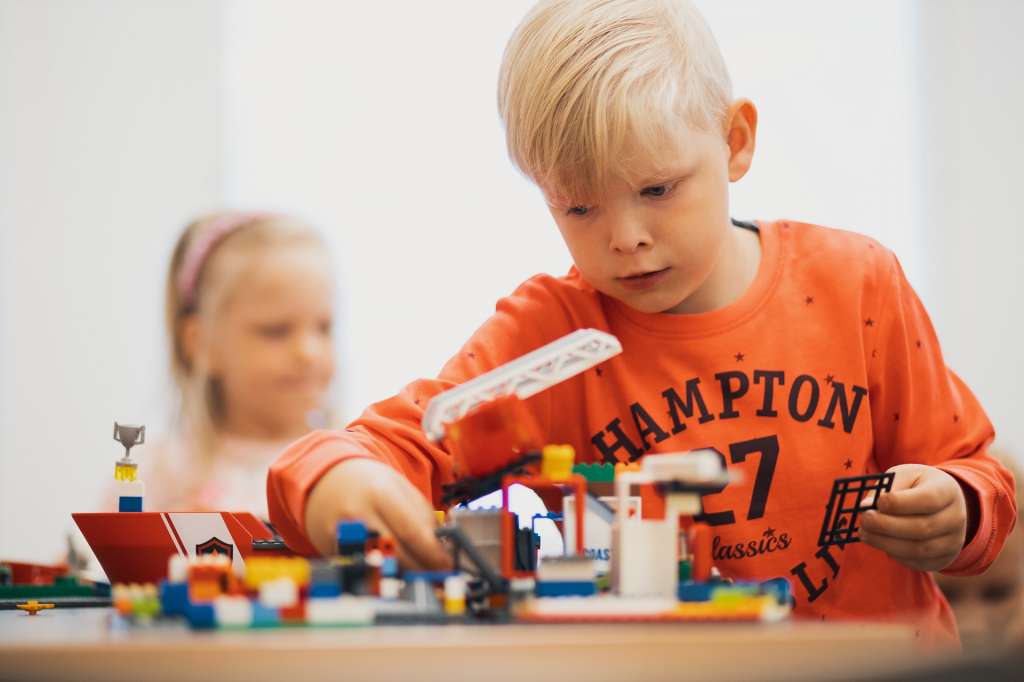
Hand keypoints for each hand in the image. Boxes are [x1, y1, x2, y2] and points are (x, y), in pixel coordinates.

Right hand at [304, 458, 451, 569]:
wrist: (323, 477)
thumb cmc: (368, 482)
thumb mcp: (398, 486)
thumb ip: (422, 514)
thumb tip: (442, 547)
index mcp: (380, 493)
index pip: (412, 532)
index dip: (432, 554)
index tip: (447, 565)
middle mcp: (358, 515)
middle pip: (397, 554)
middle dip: (422, 569)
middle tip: (437, 575)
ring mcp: (341, 535)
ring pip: (380, 566)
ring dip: (403, 573)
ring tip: (417, 571)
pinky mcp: (331, 551)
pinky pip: (363, 568)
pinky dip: (381, 572)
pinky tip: (392, 568)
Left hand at [859, 464, 967, 570]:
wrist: (943, 504)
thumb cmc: (916, 486)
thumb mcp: (904, 476)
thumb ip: (886, 488)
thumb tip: (865, 507)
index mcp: (947, 490)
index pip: (927, 500)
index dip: (899, 503)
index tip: (878, 502)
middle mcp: (956, 517)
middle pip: (922, 528)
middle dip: (886, 526)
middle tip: (864, 521)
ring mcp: (954, 541)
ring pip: (919, 549)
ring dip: (886, 543)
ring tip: (866, 534)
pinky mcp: (944, 559)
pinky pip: (918, 562)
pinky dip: (896, 555)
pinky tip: (882, 543)